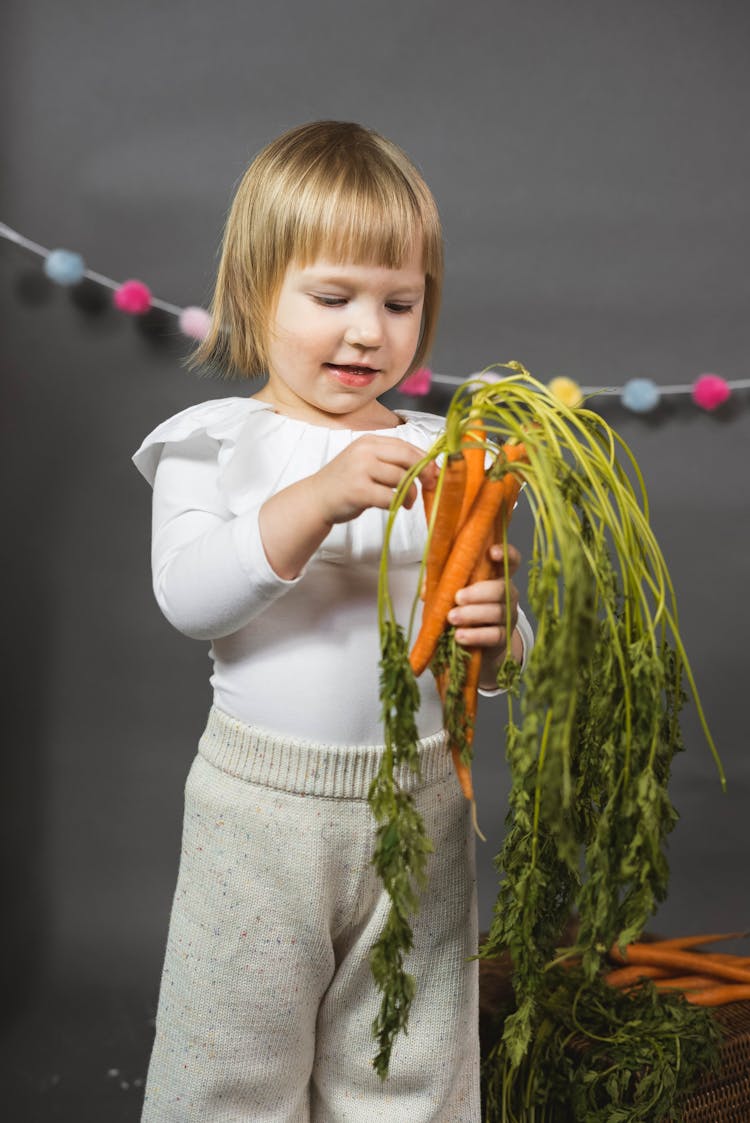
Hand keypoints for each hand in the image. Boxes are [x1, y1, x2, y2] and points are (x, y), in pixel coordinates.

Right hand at [259, 437, 436, 580]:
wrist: (316, 499)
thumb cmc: (345, 483)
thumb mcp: (365, 463)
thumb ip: (390, 462)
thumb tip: (428, 469)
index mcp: (369, 441)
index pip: (405, 445)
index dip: (425, 460)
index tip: (434, 473)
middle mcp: (364, 451)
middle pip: (407, 457)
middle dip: (424, 473)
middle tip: (430, 486)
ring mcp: (360, 469)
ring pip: (401, 478)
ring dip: (411, 493)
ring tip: (407, 502)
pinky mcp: (359, 490)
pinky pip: (389, 497)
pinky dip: (397, 503)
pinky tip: (396, 507)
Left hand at [447, 543, 521, 673]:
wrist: (477, 642)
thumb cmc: (464, 608)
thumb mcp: (452, 591)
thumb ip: (441, 583)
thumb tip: (425, 590)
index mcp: (497, 576)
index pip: (510, 561)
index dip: (506, 554)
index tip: (491, 552)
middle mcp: (508, 594)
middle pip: (502, 589)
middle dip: (479, 592)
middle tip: (458, 597)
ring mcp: (509, 616)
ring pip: (498, 612)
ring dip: (473, 614)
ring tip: (452, 618)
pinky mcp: (505, 637)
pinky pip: (495, 635)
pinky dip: (476, 635)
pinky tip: (460, 635)